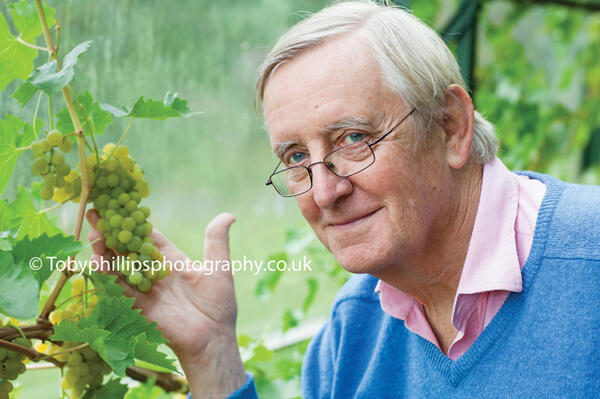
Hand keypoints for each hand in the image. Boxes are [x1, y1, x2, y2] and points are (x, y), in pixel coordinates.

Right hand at [86, 209, 246, 396]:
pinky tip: (97, 259)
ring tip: (94, 232)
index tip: (119, 205)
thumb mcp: (219, 267)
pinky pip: (119, 287)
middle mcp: (154, 274)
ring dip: (105, 250)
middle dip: (112, 232)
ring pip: (119, 266)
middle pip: (128, 249)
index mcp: (172, 262)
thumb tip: (229, 215)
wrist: (212, 338)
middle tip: (96, 214)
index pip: (148, 237)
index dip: (134, 222)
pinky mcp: (138, 306)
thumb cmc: (220, 304)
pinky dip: (107, 274)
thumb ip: (217, 240)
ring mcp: (144, 289)